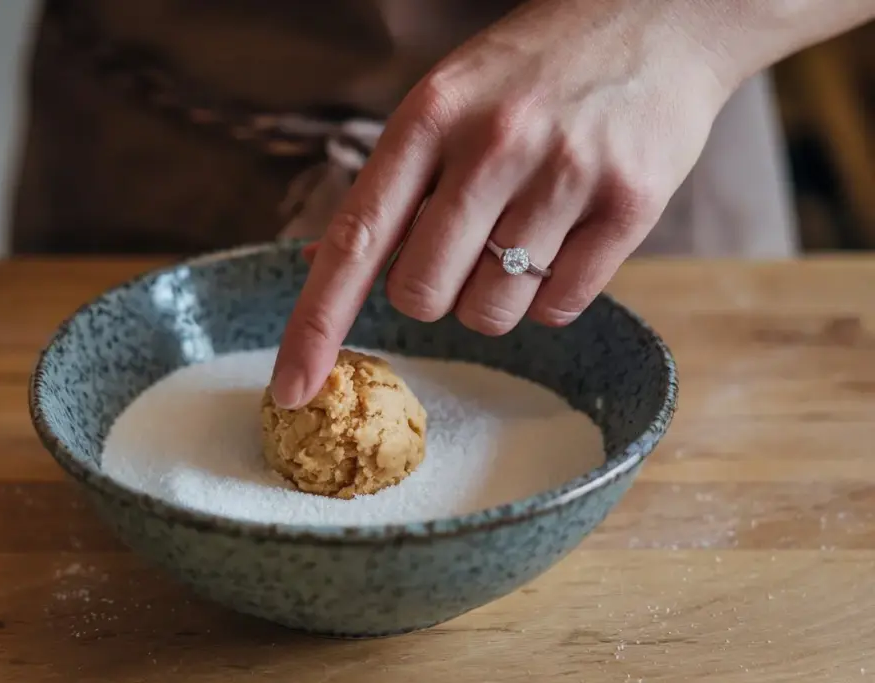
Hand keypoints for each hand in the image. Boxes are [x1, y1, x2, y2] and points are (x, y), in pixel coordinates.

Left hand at [271, 0, 733, 408]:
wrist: (658, 19)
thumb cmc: (532, 72)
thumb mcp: (446, 102)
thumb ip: (391, 187)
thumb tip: (323, 263)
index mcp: (429, 117)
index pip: (356, 239)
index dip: (316, 324)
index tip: (292, 388)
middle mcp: (493, 144)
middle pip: (421, 294)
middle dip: (432, 291)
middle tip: (465, 245)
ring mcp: (565, 173)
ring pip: (491, 313)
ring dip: (493, 299)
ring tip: (519, 237)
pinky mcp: (629, 204)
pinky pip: (561, 308)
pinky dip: (552, 296)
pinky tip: (565, 241)